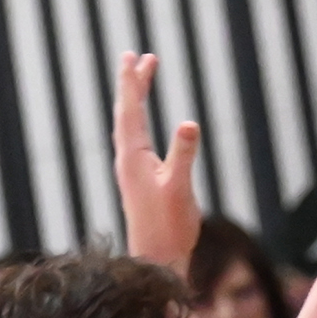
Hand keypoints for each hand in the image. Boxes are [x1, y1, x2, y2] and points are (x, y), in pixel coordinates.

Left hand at [112, 53, 201, 275]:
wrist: (156, 261)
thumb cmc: (169, 228)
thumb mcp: (180, 189)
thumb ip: (184, 155)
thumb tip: (190, 124)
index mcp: (133, 157)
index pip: (131, 110)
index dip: (132, 82)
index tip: (133, 56)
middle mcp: (127, 160)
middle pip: (126, 112)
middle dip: (133, 84)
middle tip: (138, 57)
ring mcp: (131, 171)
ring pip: (129, 125)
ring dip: (135, 100)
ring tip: (143, 79)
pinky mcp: (138, 181)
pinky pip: (134, 140)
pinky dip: (138, 121)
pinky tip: (142, 124)